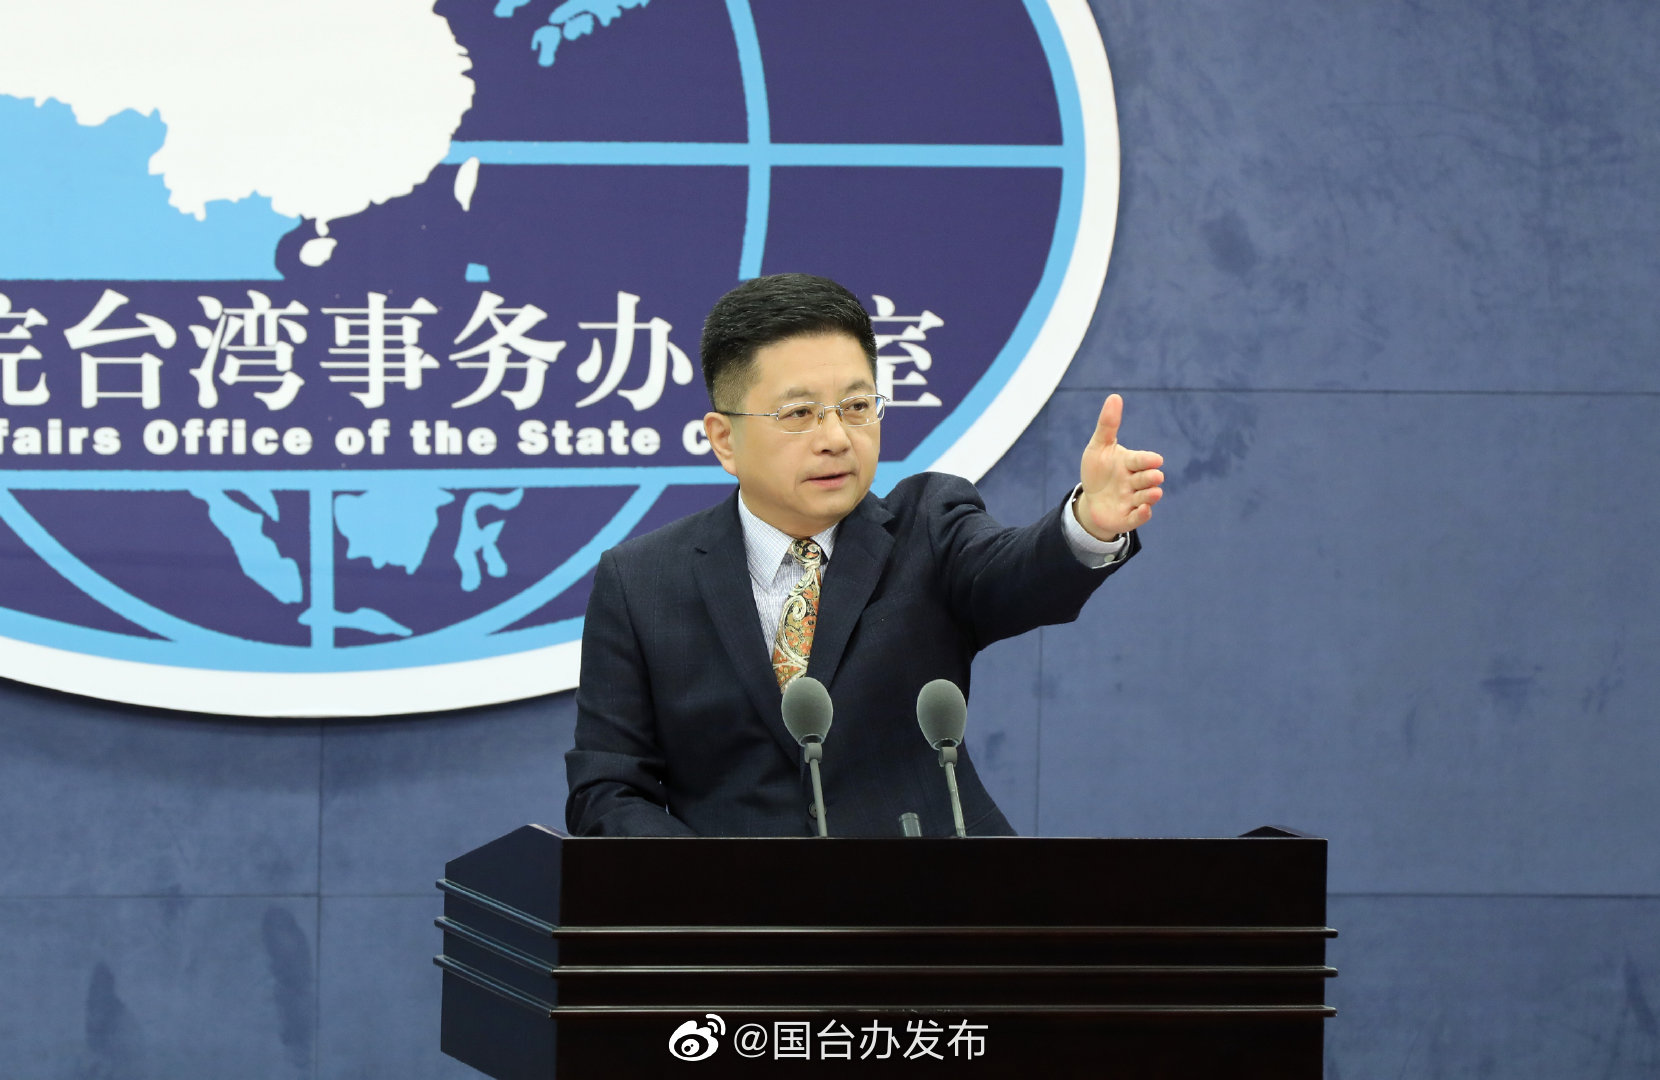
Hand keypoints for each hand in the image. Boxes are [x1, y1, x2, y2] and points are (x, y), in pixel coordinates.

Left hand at [1075, 393, 1163, 539]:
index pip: (1141, 460)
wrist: (1092, 499)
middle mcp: (1135, 482)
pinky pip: (1138, 518)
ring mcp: (1133, 500)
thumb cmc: (1098, 470)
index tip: (1155, 459)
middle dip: (1150, 477)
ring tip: (1154, 492)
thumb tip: (1114, 396)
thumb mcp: (1099, 447)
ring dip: (1150, 495)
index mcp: (1130, 463)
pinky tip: (1144, 510)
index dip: (1147, 460)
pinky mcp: (1128, 517)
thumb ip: (1108, 425)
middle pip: (1146, 479)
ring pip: (1146, 498)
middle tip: (1155, 476)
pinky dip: (1142, 514)